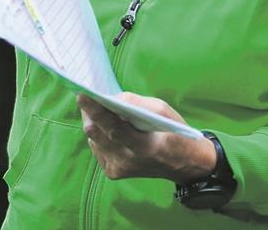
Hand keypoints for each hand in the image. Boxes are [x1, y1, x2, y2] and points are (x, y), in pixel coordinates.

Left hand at [77, 93, 213, 182]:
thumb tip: (110, 98)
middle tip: (87, 97)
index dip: (95, 110)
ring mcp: (119, 169)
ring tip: (99, 110)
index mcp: (144, 146)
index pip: (112, 127)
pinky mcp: (113, 172)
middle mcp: (127, 161)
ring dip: (94, 123)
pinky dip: (100, 135)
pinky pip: (97, 148)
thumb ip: (136, 103)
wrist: (185, 164)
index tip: (82, 94)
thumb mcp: (162, 110)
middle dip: (89, 113)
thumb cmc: (175, 132)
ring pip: (93, 140)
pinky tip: (109, 128)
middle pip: (96, 134)